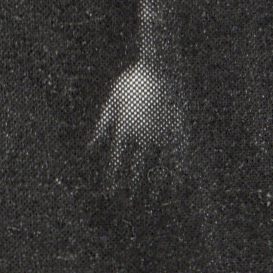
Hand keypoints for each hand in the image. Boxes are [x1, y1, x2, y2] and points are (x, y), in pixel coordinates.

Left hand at [91, 62, 183, 203]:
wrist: (162, 65)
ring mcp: (164, 132)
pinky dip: (178, 172)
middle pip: (137, 169)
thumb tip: (92, 147)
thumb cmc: (134, 80)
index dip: (114, 180)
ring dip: (157, 187)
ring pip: (160, 167)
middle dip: (133, 189)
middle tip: (129, 207)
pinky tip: (178, 184)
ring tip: (156, 203)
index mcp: (125, 127)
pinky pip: (180, 155)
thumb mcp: (113, 101)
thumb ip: (103, 125)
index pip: (117, 161)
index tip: (111, 195)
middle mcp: (144, 134)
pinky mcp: (180, 128)